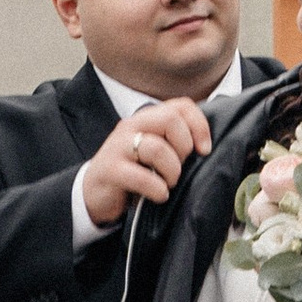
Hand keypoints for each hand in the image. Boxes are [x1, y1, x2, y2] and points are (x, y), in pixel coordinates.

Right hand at [78, 95, 210, 228]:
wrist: (94, 193)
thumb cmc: (133, 172)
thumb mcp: (155, 152)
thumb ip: (176, 142)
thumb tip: (207, 147)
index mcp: (147, 119)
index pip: (181, 106)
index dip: (199, 125)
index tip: (205, 150)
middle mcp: (131, 126)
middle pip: (170, 119)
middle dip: (184, 147)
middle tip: (181, 168)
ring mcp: (118, 147)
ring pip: (157, 148)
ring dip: (172, 171)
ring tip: (169, 184)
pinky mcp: (109, 170)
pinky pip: (141, 177)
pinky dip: (157, 189)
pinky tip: (159, 196)